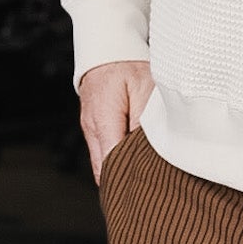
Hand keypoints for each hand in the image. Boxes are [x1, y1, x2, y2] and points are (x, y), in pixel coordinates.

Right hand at [78, 59, 153, 182]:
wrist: (106, 50)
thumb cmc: (127, 66)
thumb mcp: (145, 88)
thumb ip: (146, 122)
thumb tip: (150, 152)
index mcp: (103, 120)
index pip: (111, 164)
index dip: (127, 181)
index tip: (147, 192)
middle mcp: (92, 129)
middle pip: (105, 171)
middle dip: (125, 183)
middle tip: (152, 193)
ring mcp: (91, 131)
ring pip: (104, 164)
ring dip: (122, 172)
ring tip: (147, 183)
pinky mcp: (95, 130)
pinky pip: (105, 154)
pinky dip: (119, 162)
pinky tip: (137, 166)